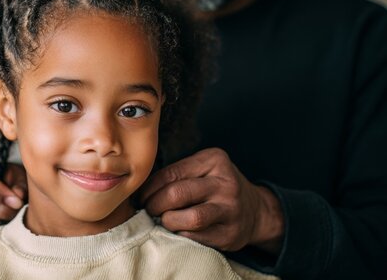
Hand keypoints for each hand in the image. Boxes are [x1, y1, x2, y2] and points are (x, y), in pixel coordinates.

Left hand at [140, 148, 283, 252]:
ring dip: (167, 221)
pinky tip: (177, 229)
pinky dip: (180, 234)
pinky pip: (196, 236)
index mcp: (215, 160)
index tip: (142, 196)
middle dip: (155, 204)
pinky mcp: (230, 234)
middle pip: (177, 194)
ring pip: (189, 218)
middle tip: (149, 209)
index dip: (150, 188)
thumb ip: (177, 173)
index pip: (171, 173)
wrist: (256, 210)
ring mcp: (231, 210)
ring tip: (162, 220)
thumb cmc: (217, 187)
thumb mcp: (203, 168)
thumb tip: (140, 188)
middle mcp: (226, 183)